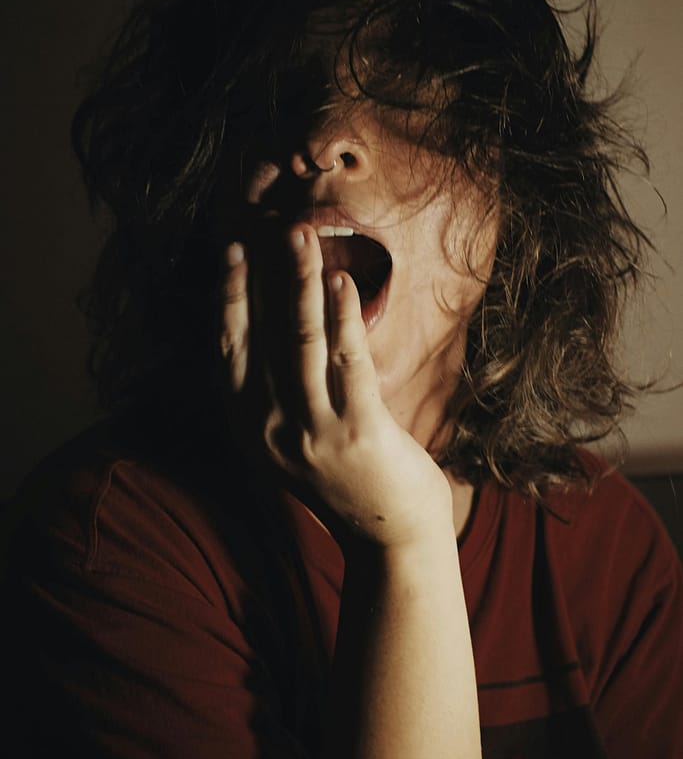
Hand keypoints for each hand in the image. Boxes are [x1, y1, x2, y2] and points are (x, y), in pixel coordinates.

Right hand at [219, 223, 454, 551]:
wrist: (387, 535)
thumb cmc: (343, 476)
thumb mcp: (290, 437)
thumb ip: (274, 389)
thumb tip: (272, 316)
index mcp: (248, 424)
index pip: (230, 346)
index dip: (229, 294)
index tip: (233, 248)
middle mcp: (269, 427)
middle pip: (262, 334)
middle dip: (266, 273)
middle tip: (270, 223)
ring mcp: (311, 431)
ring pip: (300, 340)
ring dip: (300, 281)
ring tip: (301, 236)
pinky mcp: (357, 432)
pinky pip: (346, 361)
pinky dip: (342, 316)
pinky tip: (341, 280)